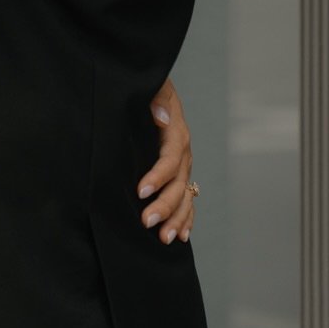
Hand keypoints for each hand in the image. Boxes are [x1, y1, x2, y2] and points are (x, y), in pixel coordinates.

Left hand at [139, 78, 195, 244]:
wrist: (152, 90)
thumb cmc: (147, 90)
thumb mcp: (152, 88)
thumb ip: (157, 100)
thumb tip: (162, 117)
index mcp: (176, 133)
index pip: (169, 159)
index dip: (157, 177)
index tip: (141, 191)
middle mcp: (183, 153)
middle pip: (179, 184)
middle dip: (165, 206)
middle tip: (147, 222)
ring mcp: (183, 166)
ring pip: (185, 196)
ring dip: (177, 218)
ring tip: (164, 239)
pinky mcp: (179, 175)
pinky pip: (187, 199)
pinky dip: (185, 218)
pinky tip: (181, 235)